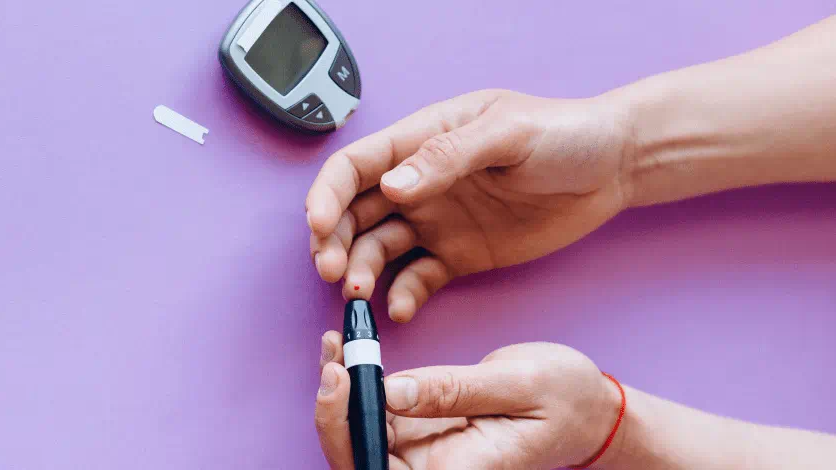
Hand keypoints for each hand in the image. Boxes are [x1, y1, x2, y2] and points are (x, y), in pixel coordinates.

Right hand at [306, 90, 636, 320]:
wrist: (615, 168)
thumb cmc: (564, 133)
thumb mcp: (507, 133)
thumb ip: (447, 158)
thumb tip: (392, 186)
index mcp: (420, 142)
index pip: (354, 167)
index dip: (327, 194)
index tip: (316, 225)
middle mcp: (418, 184)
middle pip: (353, 213)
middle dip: (332, 242)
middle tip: (333, 271)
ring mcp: (435, 222)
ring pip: (376, 249)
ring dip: (360, 271)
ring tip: (359, 295)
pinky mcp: (457, 256)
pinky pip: (416, 279)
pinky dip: (402, 296)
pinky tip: (400, 309)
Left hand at [316, 334, 621, 469]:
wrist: (589, 408)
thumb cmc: (568, 399)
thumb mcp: (520, 383)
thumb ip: (454, 390)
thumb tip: (390, 392)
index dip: (349, 436)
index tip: (343, 382)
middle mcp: (431, 468)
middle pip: (358, 457)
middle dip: (333, 411)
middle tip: (332, 358)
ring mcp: (420, 449)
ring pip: (358, 433)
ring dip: (339, 390)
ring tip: (335, 342)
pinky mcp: (416, 426)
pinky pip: (372, 411)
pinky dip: (354, 380)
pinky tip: (346, 347)